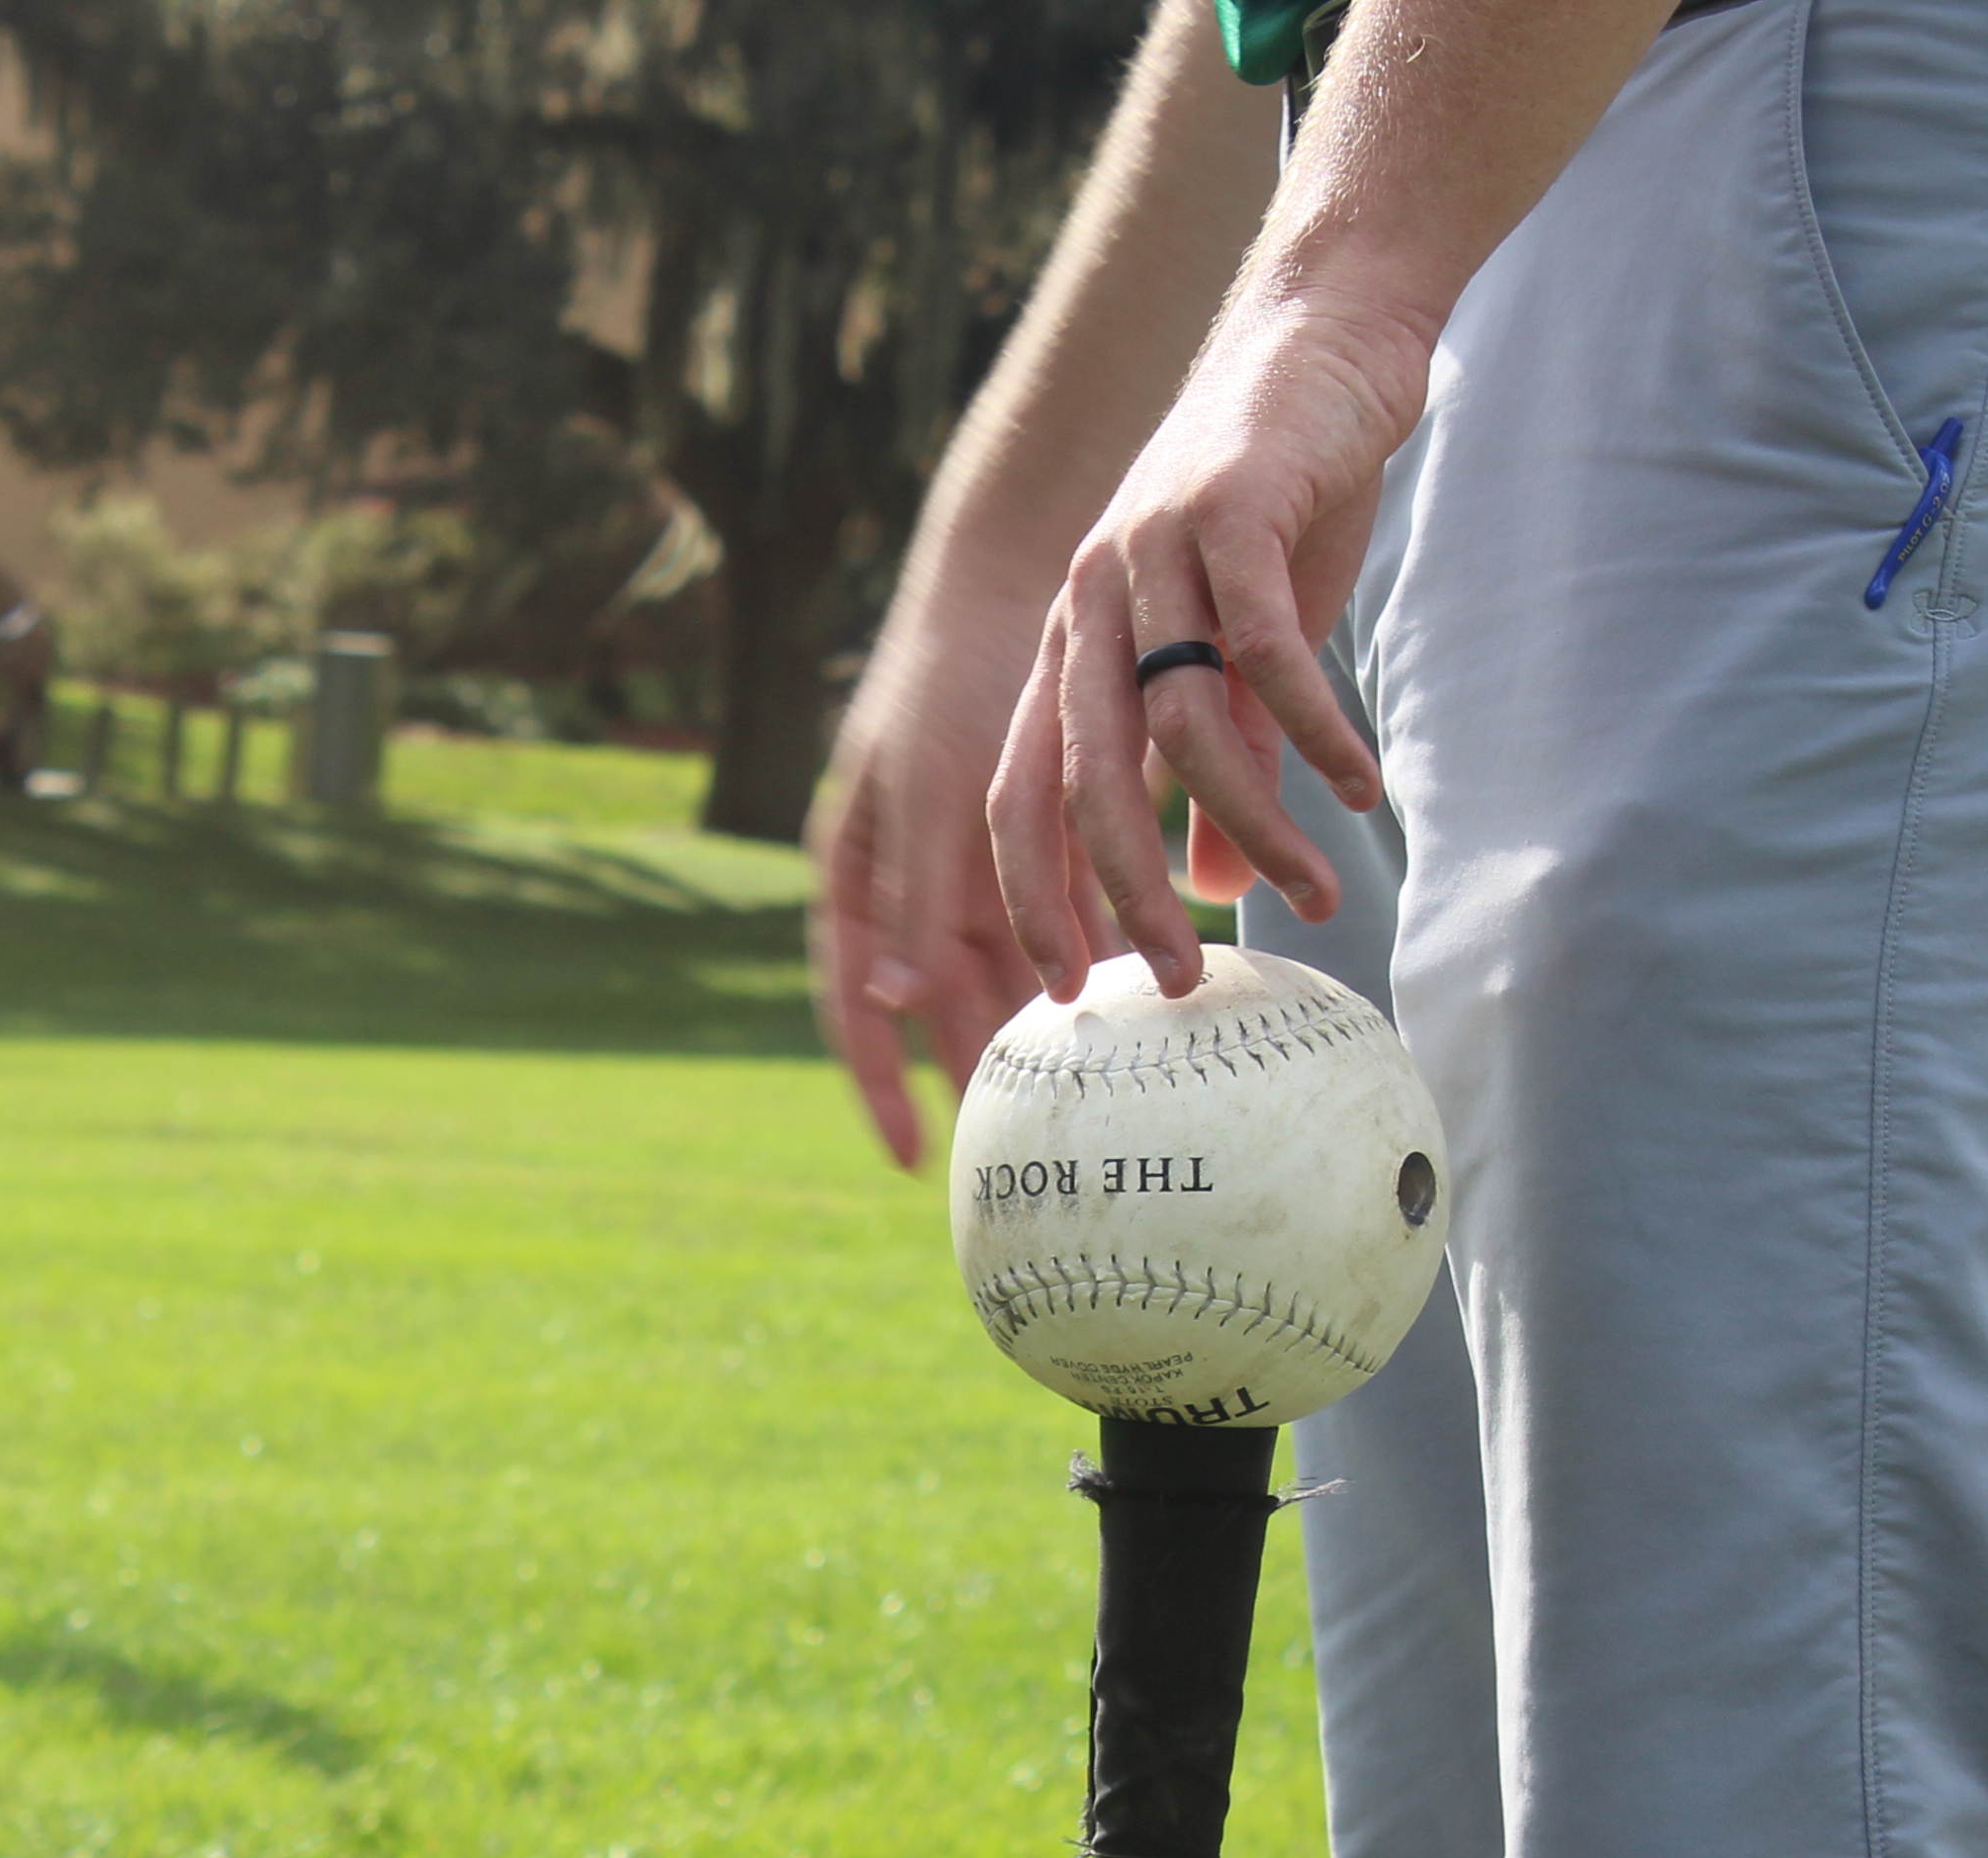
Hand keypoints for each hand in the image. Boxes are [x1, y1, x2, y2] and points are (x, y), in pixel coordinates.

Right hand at [810, 580, 1056, 1171]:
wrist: (1012, 569)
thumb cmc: (948, 675)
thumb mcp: (926, 790)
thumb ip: (910, 893)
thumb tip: (888, 1004)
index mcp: (856, 872)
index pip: (855, 1003)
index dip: (880, 1082)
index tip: (915, 1158)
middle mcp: (908, 878)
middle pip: (937, 1002)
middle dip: (977, 1068)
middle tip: (1022, 1148)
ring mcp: (970, 859)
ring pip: (1004, 965)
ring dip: (1041, 1020)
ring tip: (1088, 1095)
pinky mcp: (1034, 833)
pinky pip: (1059, 916)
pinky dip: (1088, 956)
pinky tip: (1131, 999)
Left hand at [990, 303, 1428, 1002]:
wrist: (1324, 332)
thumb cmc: (1279, 502)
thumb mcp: (1239, 649)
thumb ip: (1225, 768)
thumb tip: (1218, 890)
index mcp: (1071, 644)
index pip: (1021, 796)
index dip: (1034, 899)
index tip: (1067, 996)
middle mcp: (1090, 603)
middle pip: (1087, 783)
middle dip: (1126, 899)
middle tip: (1180, 984)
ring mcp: (1152, 553)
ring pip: (1188, 731)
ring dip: (1257, 828)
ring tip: (1317, 895)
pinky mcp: (1231, 512)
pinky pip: (1269, 655)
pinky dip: (1316, 734)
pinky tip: (1360, 793)